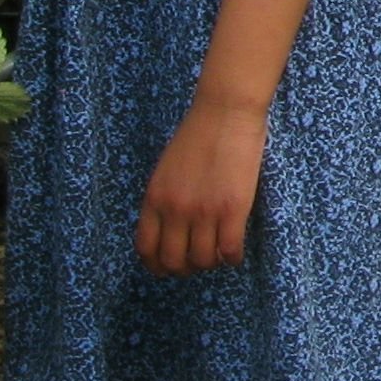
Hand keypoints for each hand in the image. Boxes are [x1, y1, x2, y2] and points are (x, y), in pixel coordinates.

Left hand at [138, 97, 266, 274]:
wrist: (225, 112)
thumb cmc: (198, 135)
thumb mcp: (166, 171)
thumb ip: (163, 200)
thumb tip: (171, 230)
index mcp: (154, 199)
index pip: (146, 248)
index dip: (156, 265)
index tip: (167, 268)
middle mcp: (175, 210)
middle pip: (173, 261)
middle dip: (185, 269)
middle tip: (197, 262)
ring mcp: (203, 212)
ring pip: (203, 260)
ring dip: (210, 263)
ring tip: (218, 253)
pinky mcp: (232, 210)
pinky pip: (229, 250)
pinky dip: (232, 258)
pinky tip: (235, 251)